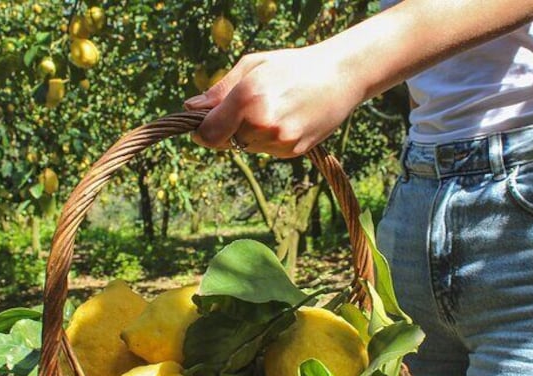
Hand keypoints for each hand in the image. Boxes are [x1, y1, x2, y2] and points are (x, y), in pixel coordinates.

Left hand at [184, 45, 363, 157]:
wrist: (340, 77)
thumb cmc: (293, 65)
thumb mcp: (253, 65)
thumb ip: (220, 89)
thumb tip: (191, 107)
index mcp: (248, 98)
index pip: (209, 133)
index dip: (200, 132)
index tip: (199, 126)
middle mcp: (263, 124)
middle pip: (226, 141)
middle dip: (228, 128)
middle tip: (246, 107)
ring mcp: (280, 141)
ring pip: (247, 147)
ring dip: (249, 134)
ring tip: (273, 108)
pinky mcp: (293, 151)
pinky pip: (267, 150)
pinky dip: (268, 138)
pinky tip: (286, 118)